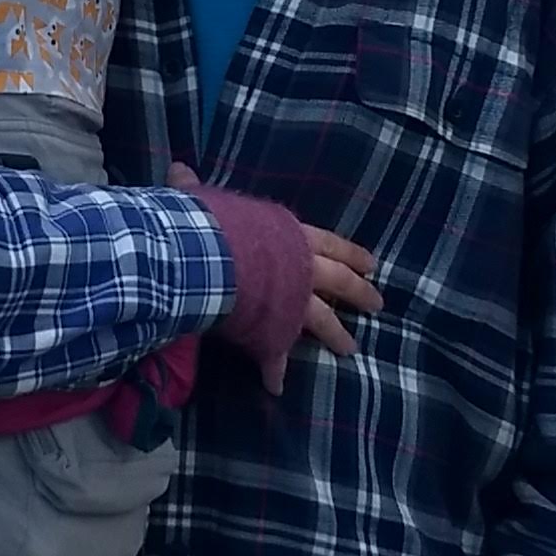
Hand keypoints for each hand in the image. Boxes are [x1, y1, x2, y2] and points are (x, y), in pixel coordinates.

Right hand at [170, 163, 378, 390]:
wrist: (208, 259)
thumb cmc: (212, 223)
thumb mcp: (204, 201)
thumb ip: (196, 189)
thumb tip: (177, 169)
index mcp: (293, 236)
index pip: (330, 244)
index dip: (350, 253)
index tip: (370, 264)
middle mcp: (302, 270)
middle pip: (340, 283)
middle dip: (359, 293)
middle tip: (377, 304)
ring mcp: (293, 303)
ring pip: (323, 322)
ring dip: (336, 336)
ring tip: (351, 350)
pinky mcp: (274, 333)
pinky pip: (276, 356)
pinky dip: (275, 373)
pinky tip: (277, 387)